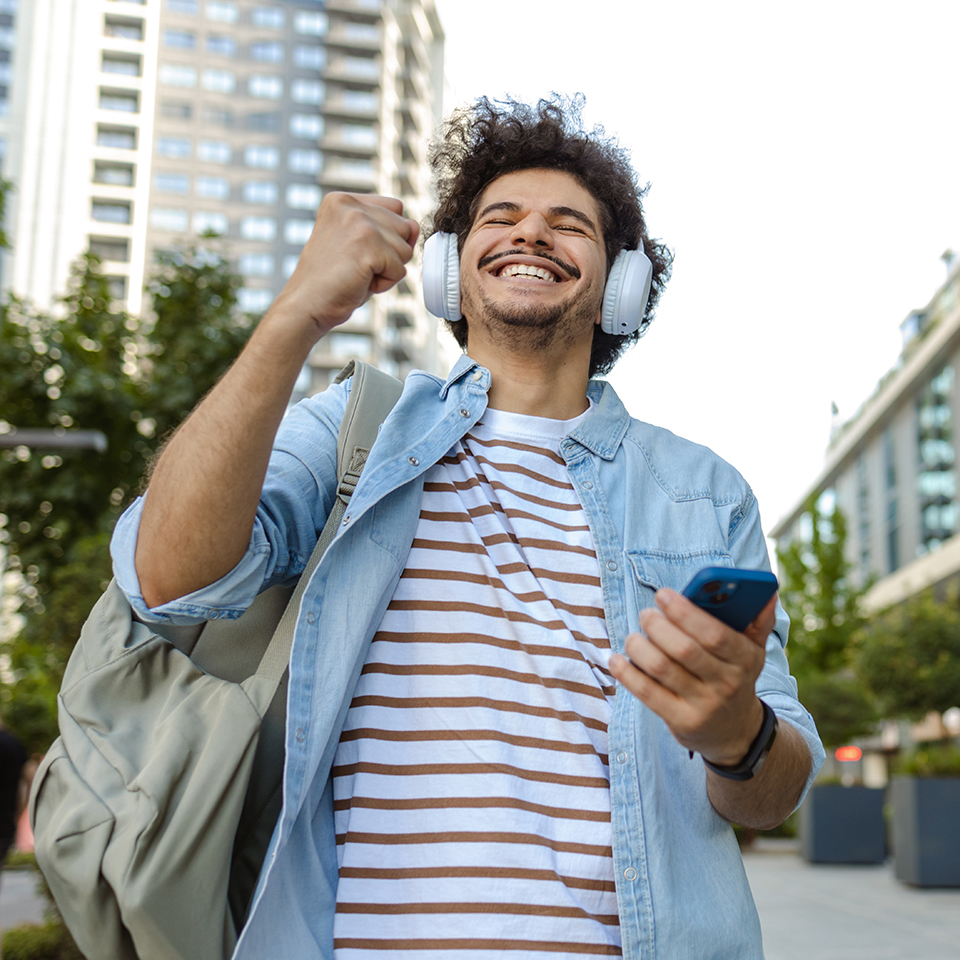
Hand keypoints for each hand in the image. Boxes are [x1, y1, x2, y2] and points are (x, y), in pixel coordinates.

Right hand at [270, 192, 420, 343]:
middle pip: (404, 227)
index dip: (387, 237)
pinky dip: (385, 284)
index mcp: (343, 200)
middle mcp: (350, 205)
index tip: (357, 252)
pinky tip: (359, 282)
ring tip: (357, 274)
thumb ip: (389, 231)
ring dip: (387, 270)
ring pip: (405, 249)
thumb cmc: (332, 281)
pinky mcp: (368, 246)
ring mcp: (359, 223)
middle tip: (357, 266)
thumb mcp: (361, 246)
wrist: (307, 305)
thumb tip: (415, 226)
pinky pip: (399, 269)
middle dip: (389, 254)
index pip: (395, 208)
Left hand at [609, 589, 776, 765]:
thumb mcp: (752, 652)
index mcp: (744, 659)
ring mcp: (704, 705)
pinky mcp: (682, 722)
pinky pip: (648, 693)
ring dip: (639, 646)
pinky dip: (627, 673)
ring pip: (662, 668)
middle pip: (684, 649)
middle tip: (645, 614)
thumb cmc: (735, 677)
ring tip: (633, 637)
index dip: (685, 612)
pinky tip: (617, 659)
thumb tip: (767, 591)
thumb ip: (757, 621)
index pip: (715, 633)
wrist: (735, 732)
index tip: (663, 594)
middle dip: (657, 626)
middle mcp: (726, 683)